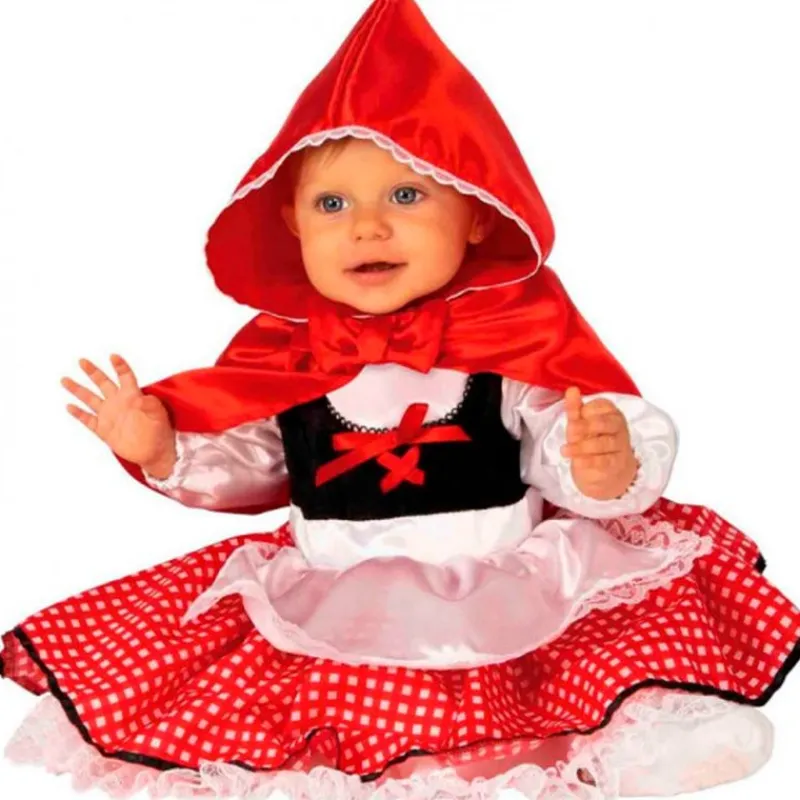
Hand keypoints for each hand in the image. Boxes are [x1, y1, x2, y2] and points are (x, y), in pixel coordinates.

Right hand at [61, 354, 176, 476]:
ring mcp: (109, 415)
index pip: (125, 376)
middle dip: (93, 372)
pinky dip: (79, 413)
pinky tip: (70, 406)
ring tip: (65, 380)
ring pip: (90, 399)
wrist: (153, 452)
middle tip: (82, 361)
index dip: (120, 366)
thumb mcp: (159, 416)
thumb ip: (151, 405)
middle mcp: (118, 402)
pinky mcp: (103, 430)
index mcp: (132, 396)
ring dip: (78, 390)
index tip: (113, 356)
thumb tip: (143, 397)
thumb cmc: (160, 431)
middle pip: (103, 383)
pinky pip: (88, 419)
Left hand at [559, 386, 638, 499]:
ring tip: (564, 450)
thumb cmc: (591, 440)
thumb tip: (572, 389)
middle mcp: (618, 426)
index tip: (574, 420)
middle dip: (584, 427)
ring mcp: (620, 445)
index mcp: (610, 411)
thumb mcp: (579, 423)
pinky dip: (589, 461)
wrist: (604, 470)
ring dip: (582, 447)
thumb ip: (575, 407)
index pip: (601, 406)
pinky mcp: (618, 463)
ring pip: (603, 443)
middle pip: (603, 423)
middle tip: (570, 431)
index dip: (586, 412)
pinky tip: (576, 462)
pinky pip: (605, 461)